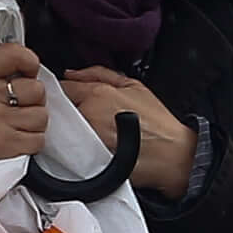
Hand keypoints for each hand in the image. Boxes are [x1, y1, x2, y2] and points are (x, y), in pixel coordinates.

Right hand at [0, 44, 48, 174]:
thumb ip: (11, 61)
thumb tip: (34, 63)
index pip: (16, 54)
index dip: (29, 63)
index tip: (25, 73)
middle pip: (37, 89)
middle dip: (34, 99)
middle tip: (18, 105)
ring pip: (41, 116)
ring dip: (35, 122)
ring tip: (17, 122)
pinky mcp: (2, 143)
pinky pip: (39, 139)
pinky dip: (33, 140)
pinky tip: (17, 136)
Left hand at [64, 67, 194, 196]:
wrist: (172, 155)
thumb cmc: (158, 123)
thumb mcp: (134, 85)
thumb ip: (100, 73)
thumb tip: (72, 73)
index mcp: (98, 94)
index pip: (64, 87)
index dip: (66, 91)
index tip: (72, 97)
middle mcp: (87, 114)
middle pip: (60, 108)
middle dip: (65, 108)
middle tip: (80, 114)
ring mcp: (85, 138)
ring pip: (62, 128)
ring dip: (67, 127)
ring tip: (86, 131)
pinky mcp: (86, 159)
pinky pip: (69, 148)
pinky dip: (72, 145)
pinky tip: (87, 146)